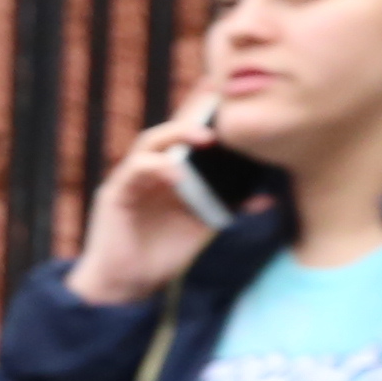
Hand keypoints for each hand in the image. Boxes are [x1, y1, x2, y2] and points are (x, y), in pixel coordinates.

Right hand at [66, 93, 230, 306]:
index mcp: (170, 174)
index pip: (187, 137)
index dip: (203, 113)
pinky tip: (178, 175)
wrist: (126, 287)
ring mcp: (130, 179)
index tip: (227, 93)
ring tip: (205, 137)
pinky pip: (135, 170)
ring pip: (150, 143)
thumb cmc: (161, 256)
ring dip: (176, 135)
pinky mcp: (115, 193)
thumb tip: (266, 198)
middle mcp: (149, 171)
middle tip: (219, 97)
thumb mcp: (202, 228)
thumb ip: (228, 208)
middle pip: (169, 130)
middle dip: (192, 111)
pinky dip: (157, 168)